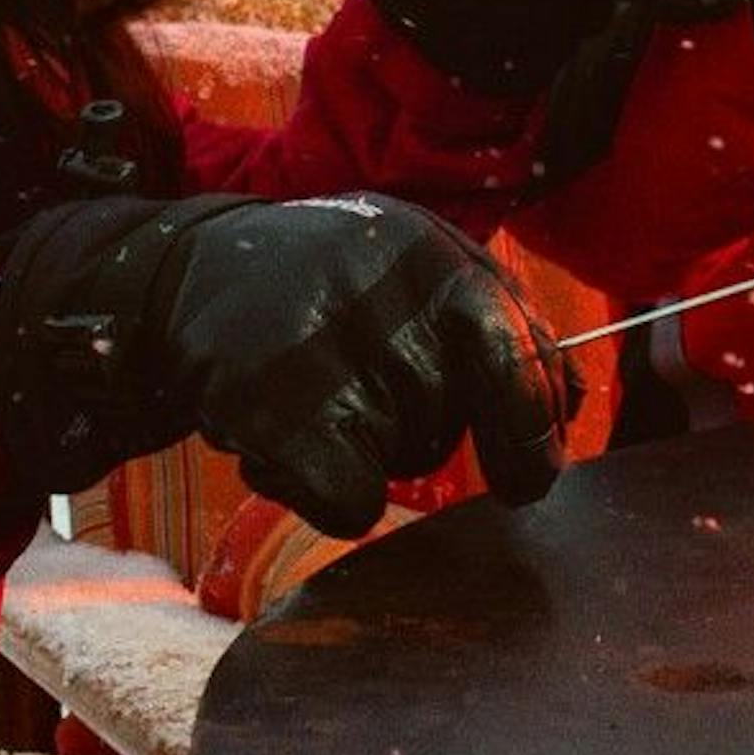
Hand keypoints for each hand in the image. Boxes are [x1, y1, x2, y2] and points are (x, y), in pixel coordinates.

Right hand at [0, 193, 572, 534]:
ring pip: (407, 458)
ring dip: (368, 450)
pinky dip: (327, 494)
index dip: (534, 430)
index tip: (527, 476)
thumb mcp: (420, 265)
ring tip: (316, 392)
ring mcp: (336, 344)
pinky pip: (352, 500)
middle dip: (435, 433)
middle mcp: (395, 291)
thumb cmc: (326, 283)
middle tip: (386, 410)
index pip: (525, 358)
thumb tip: (570, 403)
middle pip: (463, 418)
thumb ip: (503, 322)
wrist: (183, 272)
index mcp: (440, 253)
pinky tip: (286, 442)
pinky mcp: (278, 405)